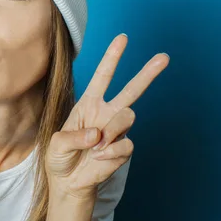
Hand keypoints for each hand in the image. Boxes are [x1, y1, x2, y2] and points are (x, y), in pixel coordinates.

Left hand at [45, 33, 169, 200]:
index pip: (103, 76)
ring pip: (128, 116)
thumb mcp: (56, 144)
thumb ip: (73, 137)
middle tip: (164, 57)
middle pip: (132, 90)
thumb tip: (98, 134)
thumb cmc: (60, 157)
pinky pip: (126, 144)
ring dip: (112, 130)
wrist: (69, 182)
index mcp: (89, 104)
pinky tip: (99, 158)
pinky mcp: (123, 148)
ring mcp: (116, 131)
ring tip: (96, 146)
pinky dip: (110, 152)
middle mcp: (106, 113)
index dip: (113, 57)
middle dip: (148, 73)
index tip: (123, 38)